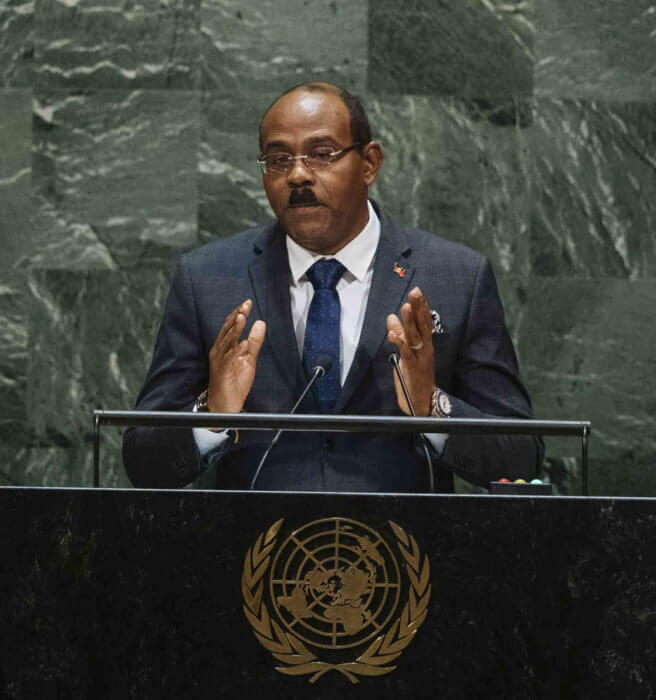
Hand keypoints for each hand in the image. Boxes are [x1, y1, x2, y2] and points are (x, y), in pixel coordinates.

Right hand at [207, 300, 265, 412]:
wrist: (225, 404)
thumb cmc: (234, 381)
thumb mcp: (248, 358)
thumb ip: (254, 341)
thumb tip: (261, 323)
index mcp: (224, 347)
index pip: (230, 326)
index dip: (238, 314)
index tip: (247, 303)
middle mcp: (219, 351)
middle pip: (227, 330)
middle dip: (236, 317)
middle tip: (245, 306)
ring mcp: (219, 361)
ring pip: (226, 342)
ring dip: (234, 330)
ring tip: (242, 318)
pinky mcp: (222, 372)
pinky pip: (229, 360)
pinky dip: (236, 351)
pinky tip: (244, 344)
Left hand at [386, 287, 434, 415]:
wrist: (422, 399)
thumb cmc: (415, 375)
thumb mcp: (407, 352)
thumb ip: (401, 334)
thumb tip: (391, 317)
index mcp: (425, 343)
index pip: (424, 321)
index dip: (421, 307)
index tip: (418, 292)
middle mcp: (425, 348)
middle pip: (422, 325)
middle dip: (418, 308)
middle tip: (415, 292)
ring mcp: (419, 357)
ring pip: (415, 336)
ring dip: (410, 322)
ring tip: (405, 307)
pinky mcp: (412, 368)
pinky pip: (406, 353)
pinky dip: (399, 343)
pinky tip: (393, 334)